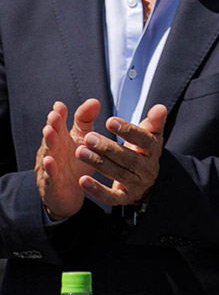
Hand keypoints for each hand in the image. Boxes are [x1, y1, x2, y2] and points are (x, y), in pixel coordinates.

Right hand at [37, 99, 98, 219]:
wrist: (70, 194)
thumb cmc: (76, 162)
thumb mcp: (82, 140)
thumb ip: (85, 122)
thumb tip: (94, 101)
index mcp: (60, 140)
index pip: (58, 126)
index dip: (58, 116)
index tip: (60, 106)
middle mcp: (52, 152)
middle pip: (52, 137)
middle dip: (52, 125)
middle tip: (54, 115)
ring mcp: (50, 168)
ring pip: (48, 154)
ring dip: (49, 143)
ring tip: (50, 131)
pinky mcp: (51, 184)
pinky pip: (50, 176)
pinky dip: (49, 169)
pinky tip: (50, 161)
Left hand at [77, 104, 166, 205]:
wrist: (145, 181)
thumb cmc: (142, 151)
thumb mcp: (150, 136)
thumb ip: (154, 121)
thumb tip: (159, 107)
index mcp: (153, 151)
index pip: (144, 140)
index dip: (128, 131)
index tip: (109, 121)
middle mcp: (147, 169)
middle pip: (128, 158)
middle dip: (108, 147)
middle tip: (88, 137)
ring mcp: (136, 184)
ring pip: (118, 174)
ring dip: (98, 163)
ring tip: (80, 151)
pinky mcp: (124, 198)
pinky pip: (112, 196)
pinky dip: (97, 190)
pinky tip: (82, 180)